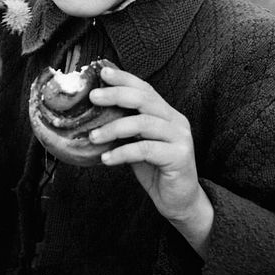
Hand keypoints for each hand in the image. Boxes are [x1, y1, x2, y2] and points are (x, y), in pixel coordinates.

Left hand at [88, 64, 212, 256]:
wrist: (179, 201)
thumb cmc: (156, 171)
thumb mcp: (138, 144)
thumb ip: (126, 128)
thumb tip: (95, 115)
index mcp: (167, 114)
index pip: (145, 89)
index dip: (125, 78)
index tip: (103, 72)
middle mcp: (176, 121)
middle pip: (145, 99)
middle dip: (117, 95)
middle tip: (93, 98)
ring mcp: (180, 138)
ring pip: (143, 123)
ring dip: (114, 128)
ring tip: (93, 136)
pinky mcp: (179, 157)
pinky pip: (145, 150)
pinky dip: (122, 152)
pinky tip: (106, 159)